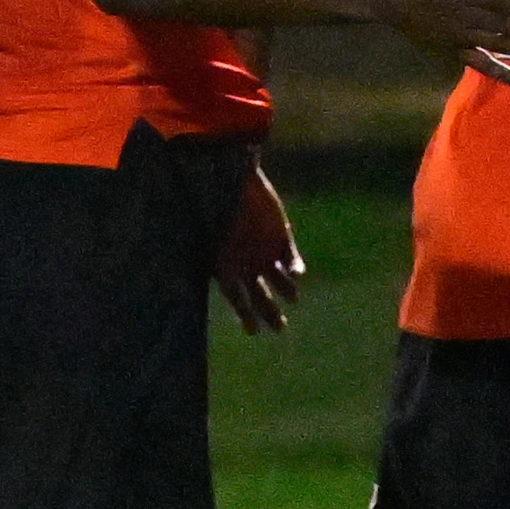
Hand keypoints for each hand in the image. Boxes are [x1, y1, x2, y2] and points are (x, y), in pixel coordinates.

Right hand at [217, 163, 305, 334]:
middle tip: (280, 328)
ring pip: (279, 279)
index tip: (253, 331)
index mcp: (226, 266)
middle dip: (270, 312)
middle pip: (260, 294)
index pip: (236, 298)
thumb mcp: (211, 238)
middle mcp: (246, 262)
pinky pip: (291, 257)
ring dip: (286, 288)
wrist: (231, 176)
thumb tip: (231, 295)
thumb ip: (223, 265)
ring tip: (292, 297)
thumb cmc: (215, 207)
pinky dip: (295, 266)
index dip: (245, 315)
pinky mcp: (281, 235)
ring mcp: (265, 250)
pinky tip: (297, 274)